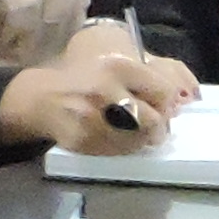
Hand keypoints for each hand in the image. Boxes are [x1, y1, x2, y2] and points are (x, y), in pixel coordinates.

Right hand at [0, 43, 195, 154]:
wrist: (42, 98)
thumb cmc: (85, 80)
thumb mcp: (114, 68)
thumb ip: (145, 81)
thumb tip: (175, 106)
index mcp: (118, 66)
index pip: (163, 91)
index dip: (167, 104)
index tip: (164, 108)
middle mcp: (105, 90)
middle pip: (152, 120)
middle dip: (157, 127)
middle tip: (154, 128)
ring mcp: (93, 117)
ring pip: (137, 140)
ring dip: (141, 141)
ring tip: (132, 133)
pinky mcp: (84, 139)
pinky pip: (117, 152)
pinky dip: (122, 148)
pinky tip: (114, 137)